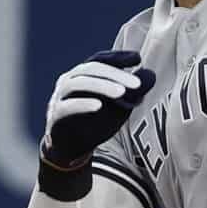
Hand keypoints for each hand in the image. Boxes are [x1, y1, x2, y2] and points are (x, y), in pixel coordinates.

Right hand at [39, 51, 156, 198]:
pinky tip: (99, 106)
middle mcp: (70, 80)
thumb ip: (133, 91)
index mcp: (84, 75)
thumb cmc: (95, 123)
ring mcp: (60, 97)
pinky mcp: (56, 115)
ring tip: (121, 93)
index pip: (100, 60)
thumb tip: (150, 74)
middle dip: (115, 74)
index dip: (118, 57)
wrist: (72, 150)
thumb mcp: (119, 107)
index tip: (137, 58)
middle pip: (92, 69)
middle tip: (137, 83)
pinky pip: (68, 106)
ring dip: (101, 86)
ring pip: (79, 84)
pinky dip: (83, 104)